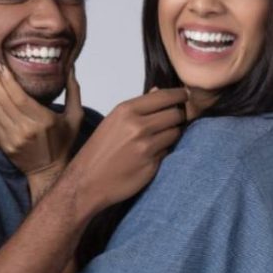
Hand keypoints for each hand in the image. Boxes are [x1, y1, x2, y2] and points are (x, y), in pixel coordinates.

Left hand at [0, 59, 83, 175]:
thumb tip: (70, 66)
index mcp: (43, 121)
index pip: (19, 97)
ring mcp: (13, 139)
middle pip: (3, 100)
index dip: (7, 80)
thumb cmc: (63, 143)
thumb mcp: (76, 117)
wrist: (50, 171)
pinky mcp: (5, 145)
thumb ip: (74, 91)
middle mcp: (26, 131)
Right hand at [67, 86, 188, 215]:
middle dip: (179, 115)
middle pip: (175, 114)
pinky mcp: (152, 165)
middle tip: (176, 119)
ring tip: (161, 138)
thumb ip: (138, 107)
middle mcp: (138, 126)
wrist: (87, 181)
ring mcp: (146, 146)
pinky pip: (169, 151)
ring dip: (173, 134)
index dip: (179, 94)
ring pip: (175, 132)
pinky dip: (165, 150)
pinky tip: (152, 154)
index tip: (185, 95)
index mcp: (126, 111)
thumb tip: (159, 90)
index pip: (164, 96)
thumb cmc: (99, 150)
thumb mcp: (113, 121)